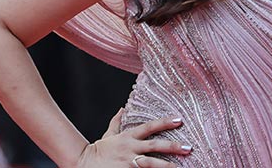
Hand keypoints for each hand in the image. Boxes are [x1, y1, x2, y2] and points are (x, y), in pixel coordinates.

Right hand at [75, 110, 191, 167]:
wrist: (83, 164)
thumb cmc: (99, 150)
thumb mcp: (108, 135)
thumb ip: (117, 122)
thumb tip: (122, 108)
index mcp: (128, 137)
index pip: (150, 127)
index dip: (165, 122)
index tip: (180, 120)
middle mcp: (130, 148)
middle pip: (154, 146)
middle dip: (172, 146)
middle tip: (188, 148)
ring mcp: (128, 162)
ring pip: (150, 163)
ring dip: (166, 165)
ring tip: (179, 167)